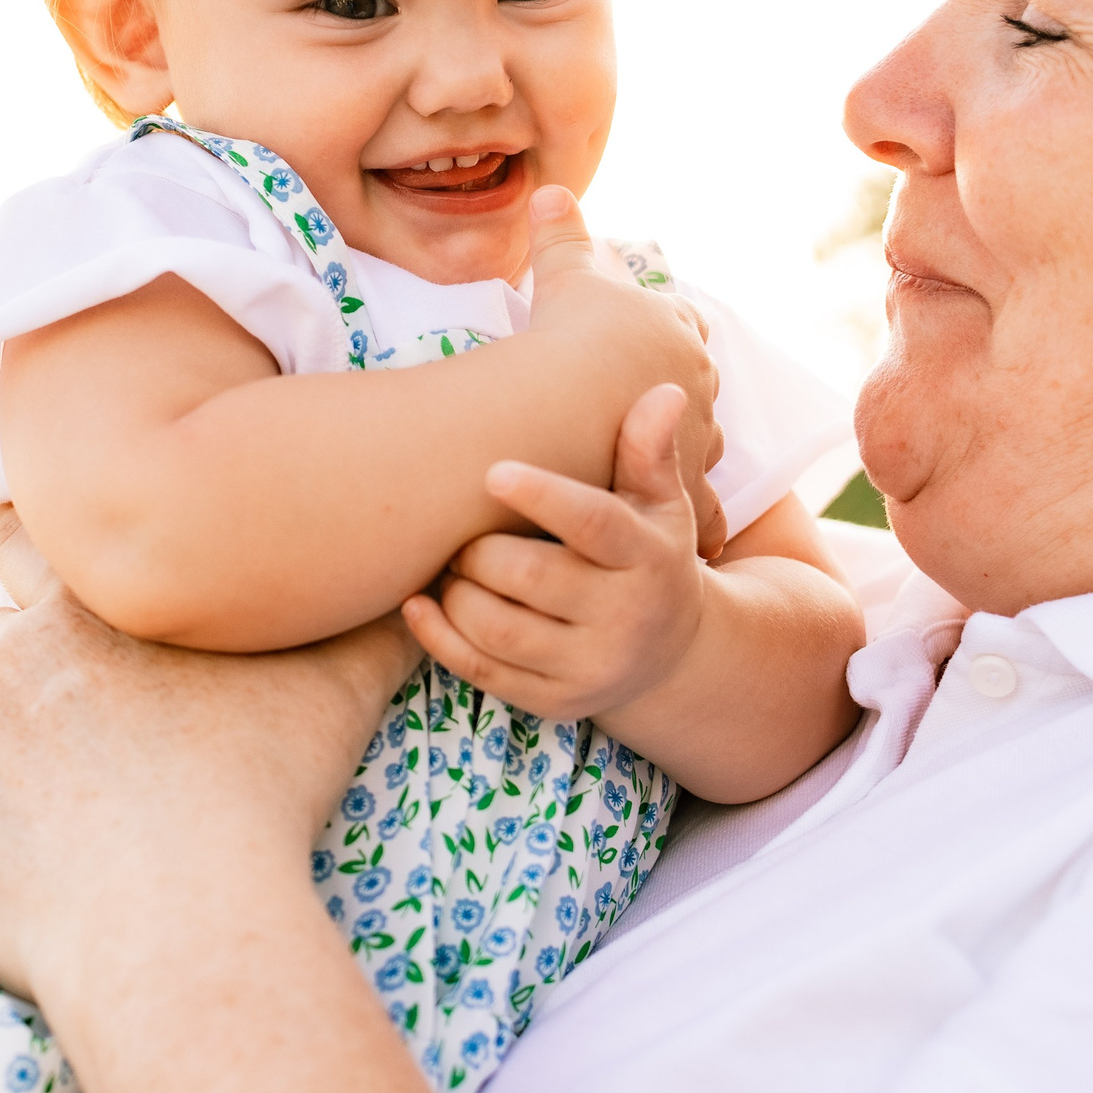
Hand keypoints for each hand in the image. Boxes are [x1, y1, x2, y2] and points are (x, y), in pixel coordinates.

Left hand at [0, 505, 417, 1001]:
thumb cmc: (265, 791)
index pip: (20, 539)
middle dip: (12, 670)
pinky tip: (21, 869)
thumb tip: (419, 572)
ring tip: (51, 805)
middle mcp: (2, 654)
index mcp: (85, 608)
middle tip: (55, 719)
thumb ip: (368, 618)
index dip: (12, 540)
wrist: (178, 917)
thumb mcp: (341, 685)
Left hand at [402, 383, 708, 720]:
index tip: (493, 471)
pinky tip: (419, 602)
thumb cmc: (651, 554)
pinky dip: (438, 636)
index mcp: (649, 557)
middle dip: (480, 549)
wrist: (672, 655)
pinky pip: (481, 671)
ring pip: (496, 629)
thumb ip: (650, 452)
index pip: (594, 524)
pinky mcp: (554, 702)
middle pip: (529, 577)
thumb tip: (664, 391)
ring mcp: (588, 668)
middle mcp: (624, 618)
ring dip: (455, 591)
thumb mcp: (663, 506)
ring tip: (450, 565)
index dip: (542, 497)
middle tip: (461, 529)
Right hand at [522, 187, 728, 558]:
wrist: (561, 406)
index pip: (682, 329)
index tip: (646, 350)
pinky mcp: (675, 492)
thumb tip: (550, 189)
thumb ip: (561, 235)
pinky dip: (685, 521)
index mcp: (676, 332)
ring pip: (697, 451)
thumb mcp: (564, 277)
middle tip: (649, 416)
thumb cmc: (564, 336)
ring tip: (659, 474)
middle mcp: (696, 385)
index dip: (665, 338)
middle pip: (693, 391)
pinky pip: (690, 512)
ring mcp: (691, 440)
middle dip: (676, 402)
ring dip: (680, 460)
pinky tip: (676, 534)